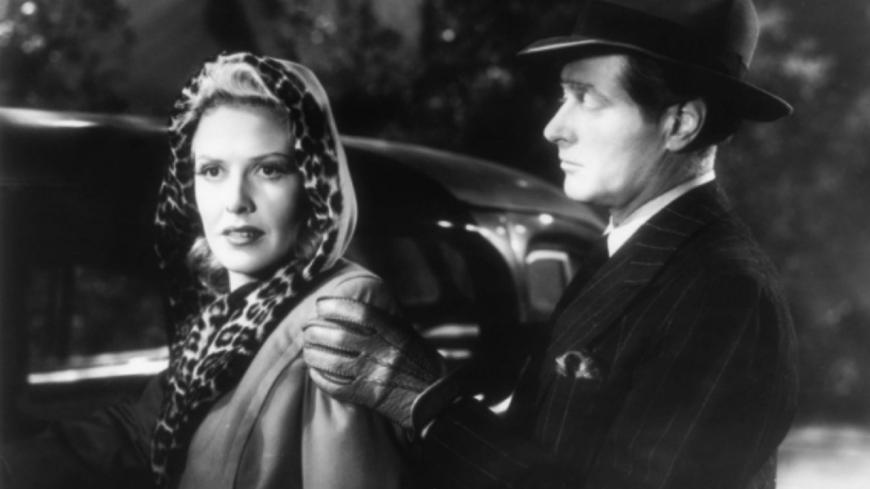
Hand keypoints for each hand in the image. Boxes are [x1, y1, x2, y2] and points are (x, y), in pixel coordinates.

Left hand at [302, 297, 444, 430]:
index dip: (336, 306)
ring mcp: (374, 376)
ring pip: (332, 361)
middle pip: (339, 335)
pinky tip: (313, 371)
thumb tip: (353, 306)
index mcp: (395, 334)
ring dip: (312, 352)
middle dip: (316, 329)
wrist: (437, 400)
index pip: (360, 313)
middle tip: (307, 327)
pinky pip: (335, 386)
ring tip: (306, 348)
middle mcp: (383, 353)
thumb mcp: (408, 336)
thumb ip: (385, 322)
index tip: (321, 304)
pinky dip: (319, 377)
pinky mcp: (368, 397)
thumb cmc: (422, 364)